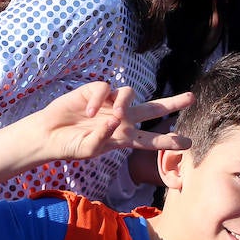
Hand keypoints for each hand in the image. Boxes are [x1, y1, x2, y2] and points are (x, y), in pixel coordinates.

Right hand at [36, 83, 192, 162]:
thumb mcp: (89, 150)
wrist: (49, 136)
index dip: (169, 141)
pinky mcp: (94, 91)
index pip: (151, 139)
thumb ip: (104, 139)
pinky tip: (88, 112)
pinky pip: (104, 89)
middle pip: (153, 109)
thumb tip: (114, 121)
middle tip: (191, 98)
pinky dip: (98, 100)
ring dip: (126, 104)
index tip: (188, 142)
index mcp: (124, 137)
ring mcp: (109, 104)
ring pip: (130, 93)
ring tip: (115, 115)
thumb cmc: (71, 146)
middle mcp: (121, 118)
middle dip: (173, 103)